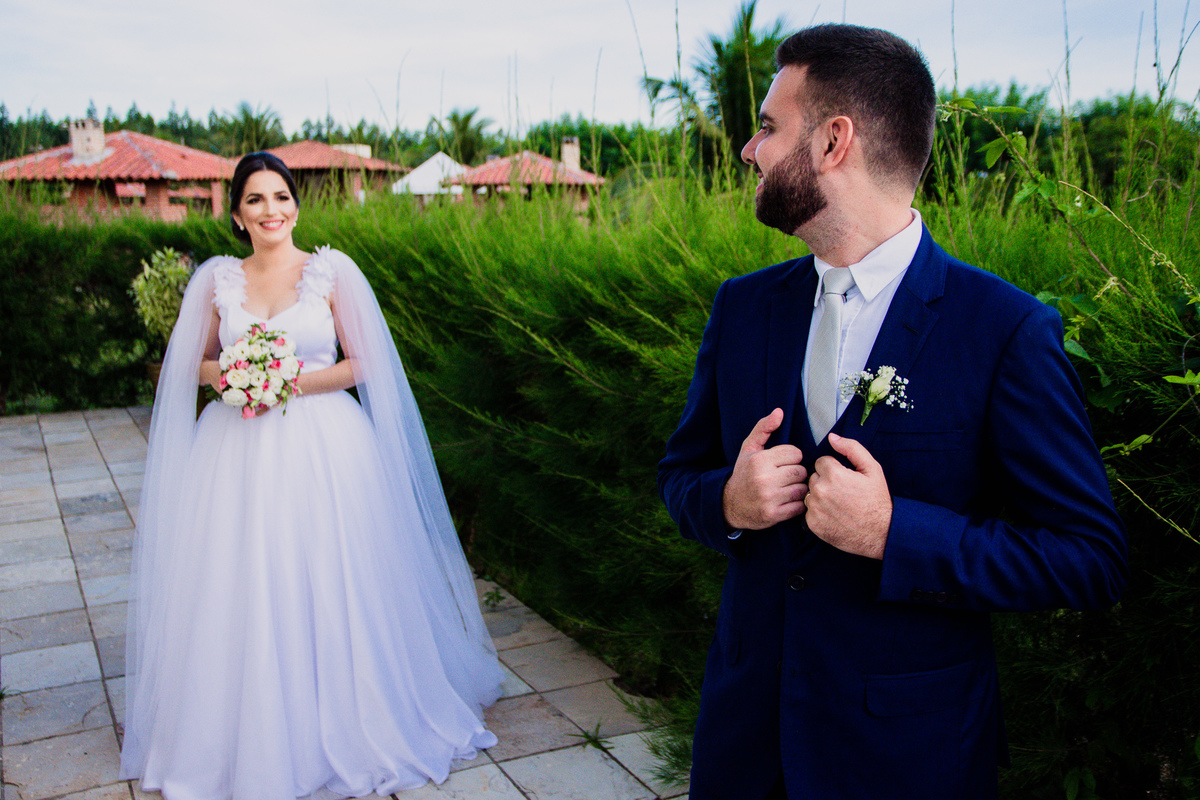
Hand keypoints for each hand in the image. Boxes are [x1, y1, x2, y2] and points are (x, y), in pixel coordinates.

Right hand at [722, 408, 807, 529]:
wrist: (730, 504)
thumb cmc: (743, 473)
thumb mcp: (749, 449)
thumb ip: (764, 428)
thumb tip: (780, 412)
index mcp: (759, 460)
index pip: (796, 453)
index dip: (791, 457)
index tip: (783, 463)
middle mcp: (764, 479)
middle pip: (801, 471)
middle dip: (796, 473)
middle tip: (786, 476)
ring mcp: (769, 498)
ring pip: (802, 488)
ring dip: (798, 489)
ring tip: (787, 488)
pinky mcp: (774, 515)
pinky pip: (799, 506)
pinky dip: (797, 504)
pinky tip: (787, 500)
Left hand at [806, 433, 891, 558]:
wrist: (880, 532)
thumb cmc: (877, 500)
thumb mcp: (872, 469)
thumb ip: (851, 448)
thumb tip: (832, 437)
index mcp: (833, 474)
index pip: (821, 462)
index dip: (834, 469)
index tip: (845, 479)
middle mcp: (820, 490)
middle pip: (814, 477)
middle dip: (826, 481)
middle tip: (843, 492)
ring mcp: (815, 508)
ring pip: (810, 493)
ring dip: (820, 496)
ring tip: (839, 504)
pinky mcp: (812, 523)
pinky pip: (809, 510)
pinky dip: (819, 512)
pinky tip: (834, 515)